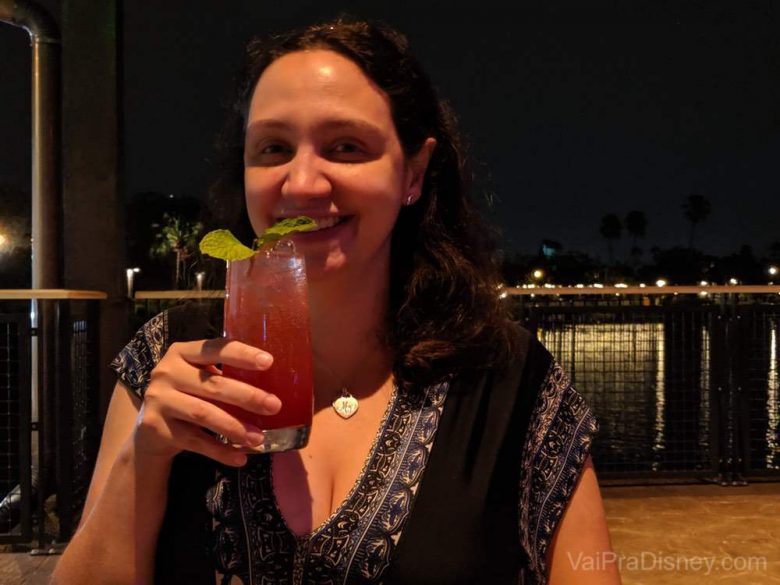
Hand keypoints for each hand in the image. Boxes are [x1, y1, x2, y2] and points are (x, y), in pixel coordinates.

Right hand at [133, 338, 280, 466]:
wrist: (149, 429)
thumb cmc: (187, 396)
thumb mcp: (199, 378)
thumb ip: (224, 376)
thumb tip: (273, 390)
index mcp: (182, 353)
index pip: (215, 348)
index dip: (241, 354)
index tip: (269, 362)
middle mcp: (166, 372)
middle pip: (212, 384)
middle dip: (247, 396)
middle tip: (274, 406)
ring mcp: (159, 400)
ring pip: (204, 413)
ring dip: (235, 427)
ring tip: (259, 437)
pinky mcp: (156, 428)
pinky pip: (195, 441)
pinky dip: (220, 451)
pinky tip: (240, 457)